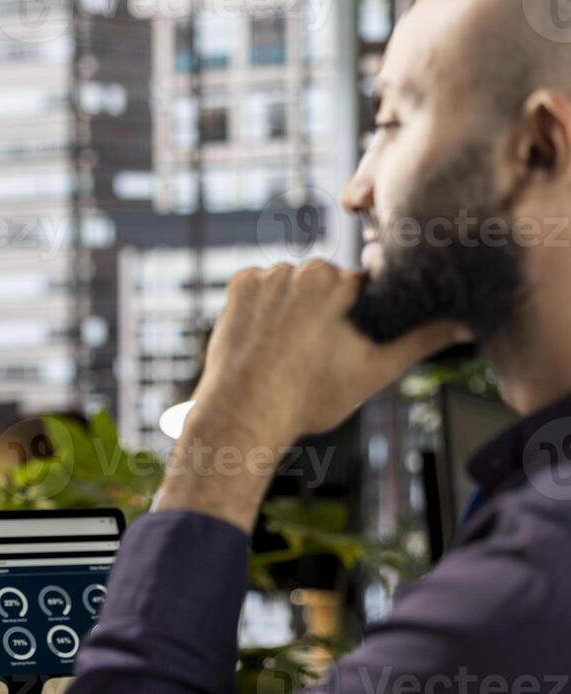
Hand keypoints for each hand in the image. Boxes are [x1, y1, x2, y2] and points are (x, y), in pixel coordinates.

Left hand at [156, 262, 471, 531]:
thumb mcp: (374, 371)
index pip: (364, 288)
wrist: (244, 412)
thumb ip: (420, 342)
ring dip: (292, 306)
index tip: (345, 343)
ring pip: (292, 285)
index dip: (359, 317)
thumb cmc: (310, 397)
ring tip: (286, 349)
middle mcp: (306, 269)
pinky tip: (264, 337)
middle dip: (324, 311)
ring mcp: (268, 275)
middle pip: (326, 284)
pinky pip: (260, 287)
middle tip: (314, 353)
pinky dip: (262, 307)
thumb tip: (466, 325)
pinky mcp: (238, 286)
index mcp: (343, 283)